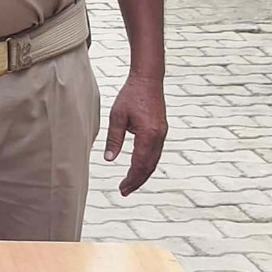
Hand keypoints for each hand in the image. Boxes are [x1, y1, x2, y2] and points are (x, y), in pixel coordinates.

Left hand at [104, 72, 167, 195]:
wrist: (148, 80)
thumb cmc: (130, 96)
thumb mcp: (117, 117)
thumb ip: (114, 139)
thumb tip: (109, 159)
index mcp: (148, 135)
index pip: (140, 164)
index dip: (131, 179)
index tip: (122, 189)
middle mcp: (159, 137)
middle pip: (149, 167)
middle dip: (137, 181)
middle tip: (124, 191)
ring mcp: (162, 134)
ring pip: (154, 161)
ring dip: (143, 173)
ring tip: (130, 183)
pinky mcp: (161, 131)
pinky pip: (155, 153)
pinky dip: (147, 163)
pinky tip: (138, 167)